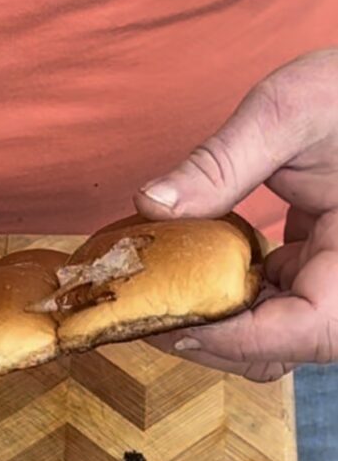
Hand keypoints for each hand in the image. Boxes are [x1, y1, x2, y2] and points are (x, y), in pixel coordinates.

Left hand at [134, 49, 337, 380]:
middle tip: (142, 309)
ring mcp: (336, 278)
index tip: (167, 320)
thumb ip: (220, 164)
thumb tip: (152, 205)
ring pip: (275, 332)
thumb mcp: (287, 114)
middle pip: (284, 346)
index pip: (304, 329)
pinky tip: (190, 264)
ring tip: (157, 289)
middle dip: (211, 337)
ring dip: (216, 319)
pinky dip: (229, 293)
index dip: (234, 337)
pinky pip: (274, 301)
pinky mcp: (319, 266)